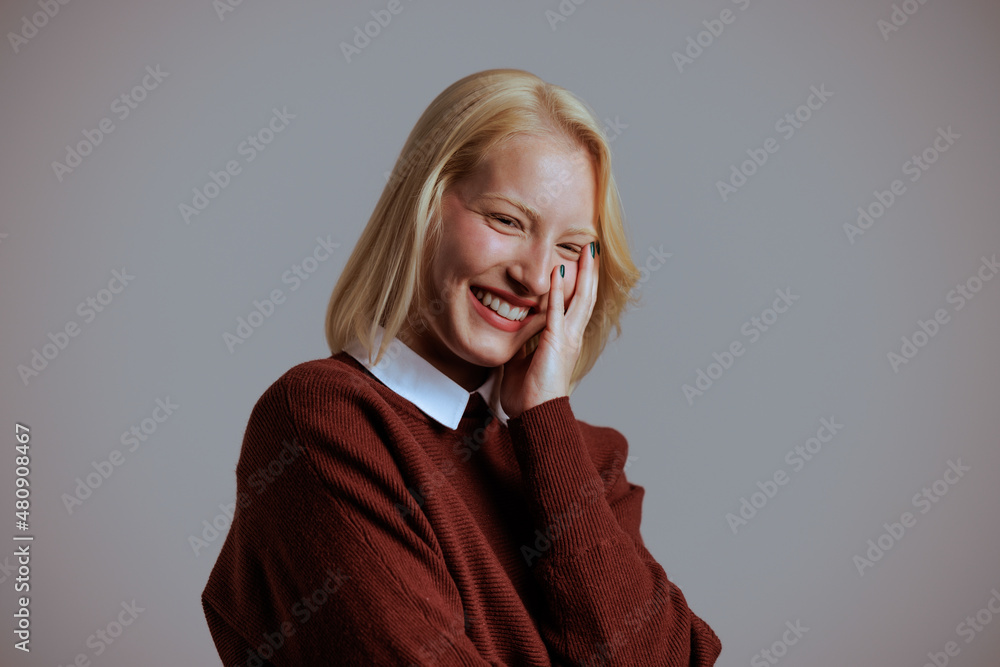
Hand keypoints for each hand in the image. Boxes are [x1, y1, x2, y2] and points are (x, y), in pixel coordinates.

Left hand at [500, 241, 599, 419]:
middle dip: (590, 270)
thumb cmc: (528, 393)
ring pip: (581, 298)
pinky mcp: (557, 342)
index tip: (579, 261)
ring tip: (587, 250)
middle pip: (586, 295)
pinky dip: (559, 291)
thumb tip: (510, 329)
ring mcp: (567, 338)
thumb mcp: (522, 358)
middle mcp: (572, 335)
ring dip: (584, 273)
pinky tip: (559, 272)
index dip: (580, 282)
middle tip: (592, 247)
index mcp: (565, 339)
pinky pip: (558, 312)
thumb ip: (521, 340)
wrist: (535, 414)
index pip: (576, 303)